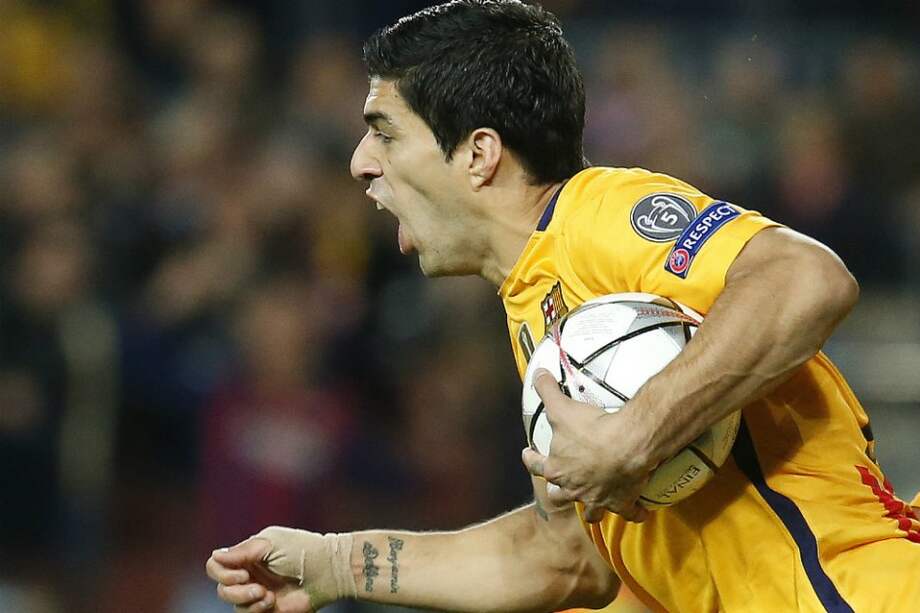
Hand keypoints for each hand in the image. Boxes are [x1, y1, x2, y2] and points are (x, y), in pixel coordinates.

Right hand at [205, 527, 355, 612]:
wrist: (327, 572)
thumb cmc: (302, 551)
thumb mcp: (270, 543)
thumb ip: (242, 551)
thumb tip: (214, 555)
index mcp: (248, 555)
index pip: (216, 565)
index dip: (222, 572)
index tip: (243, 573)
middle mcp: (249, 573)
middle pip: (222, 588)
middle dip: (236, 591)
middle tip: (257, 588)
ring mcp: (257, 592)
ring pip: (232, 603)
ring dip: (247, 600)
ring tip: (267, 595)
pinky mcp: (266, 608)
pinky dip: (256, 610)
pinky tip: (272, 602)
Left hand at [521, 369, 649, 522]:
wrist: (625, 446)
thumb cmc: (590, 429)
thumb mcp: (562, 407)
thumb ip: (547, 390)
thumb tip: (537, 373)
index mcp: (557, 468)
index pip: (537, 465)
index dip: (531, 459)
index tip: (527, 455)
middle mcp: (574, 488)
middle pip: (560, 496)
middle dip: (559, 492)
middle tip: (560, 488)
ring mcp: (598, 498)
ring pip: (592, 513)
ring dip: (593, 510)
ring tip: (595, 507)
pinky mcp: (622, 503)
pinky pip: (630, 512)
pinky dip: (635, 513)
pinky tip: (640, 512)